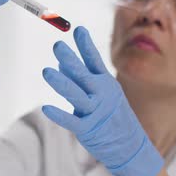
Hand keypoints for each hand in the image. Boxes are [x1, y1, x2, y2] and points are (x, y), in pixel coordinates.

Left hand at [42, 26, 163, 175]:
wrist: (130, 146)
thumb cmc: (113, 116)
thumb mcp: (102, 93)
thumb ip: (80, 79)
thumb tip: (60, 64)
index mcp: (106, 83)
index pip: (94, 60)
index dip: (86, 45)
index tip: (78, 29)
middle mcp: (102, 94)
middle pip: (83, 74)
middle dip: (70, 59)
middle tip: (58, 46)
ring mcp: (96, 112)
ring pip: (76, 94)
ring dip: (61, 82)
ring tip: (46, 71)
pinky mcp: (88, 129)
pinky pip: (71, 121)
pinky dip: (59, 114)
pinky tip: (46, 108)